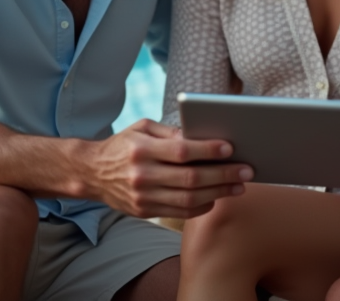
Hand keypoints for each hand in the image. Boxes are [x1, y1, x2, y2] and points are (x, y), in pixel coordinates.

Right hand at [85, 118, 252, 218]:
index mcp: (141, 149)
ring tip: (238, 186)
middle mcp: (142, 175)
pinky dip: (201, 206)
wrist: (92, 173)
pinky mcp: (144, 211)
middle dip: (223, 175)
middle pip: (190, 178)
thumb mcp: (142, 128)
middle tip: (246, 170)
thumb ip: (171, 133)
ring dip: (218, 193)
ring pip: (188, 199)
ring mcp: (143, 197)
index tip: (230, 148)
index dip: (208, 150)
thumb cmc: (123, 145)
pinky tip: (216, 198)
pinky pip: (179, 212)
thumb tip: (201, 136)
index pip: (181, 151)